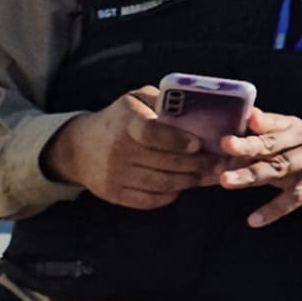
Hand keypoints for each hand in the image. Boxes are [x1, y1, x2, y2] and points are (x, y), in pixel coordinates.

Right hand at [43, 87, 219, 209]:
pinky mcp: (114, 194)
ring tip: (210, 177)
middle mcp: (118, 149)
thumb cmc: (118, 120)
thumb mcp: (134, 100)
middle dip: (198, 165)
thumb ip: (162, 101)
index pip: (151, 133)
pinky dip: (171, 194)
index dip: (175, 140)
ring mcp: (115, 174)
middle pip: (164, 162)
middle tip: (222, 164)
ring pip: (161, 183)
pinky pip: (150, 199)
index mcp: (125, 122)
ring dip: (190, 182)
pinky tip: (184, 186)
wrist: (79, 148)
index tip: (198, 144)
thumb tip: (200, 111)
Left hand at [217, 107, 301, 226]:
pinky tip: (253, 220)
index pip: (275, 122)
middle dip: (248, 145)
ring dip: (249, 175)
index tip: (248, 118)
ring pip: (277, 169)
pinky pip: (291, 199)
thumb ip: (262, 138)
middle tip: (225, 145)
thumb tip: (225, 141)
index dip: (261, 120)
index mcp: (293, 127)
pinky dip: (272, 210)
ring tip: (225, 180)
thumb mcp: (289, 139)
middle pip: (272, 144)